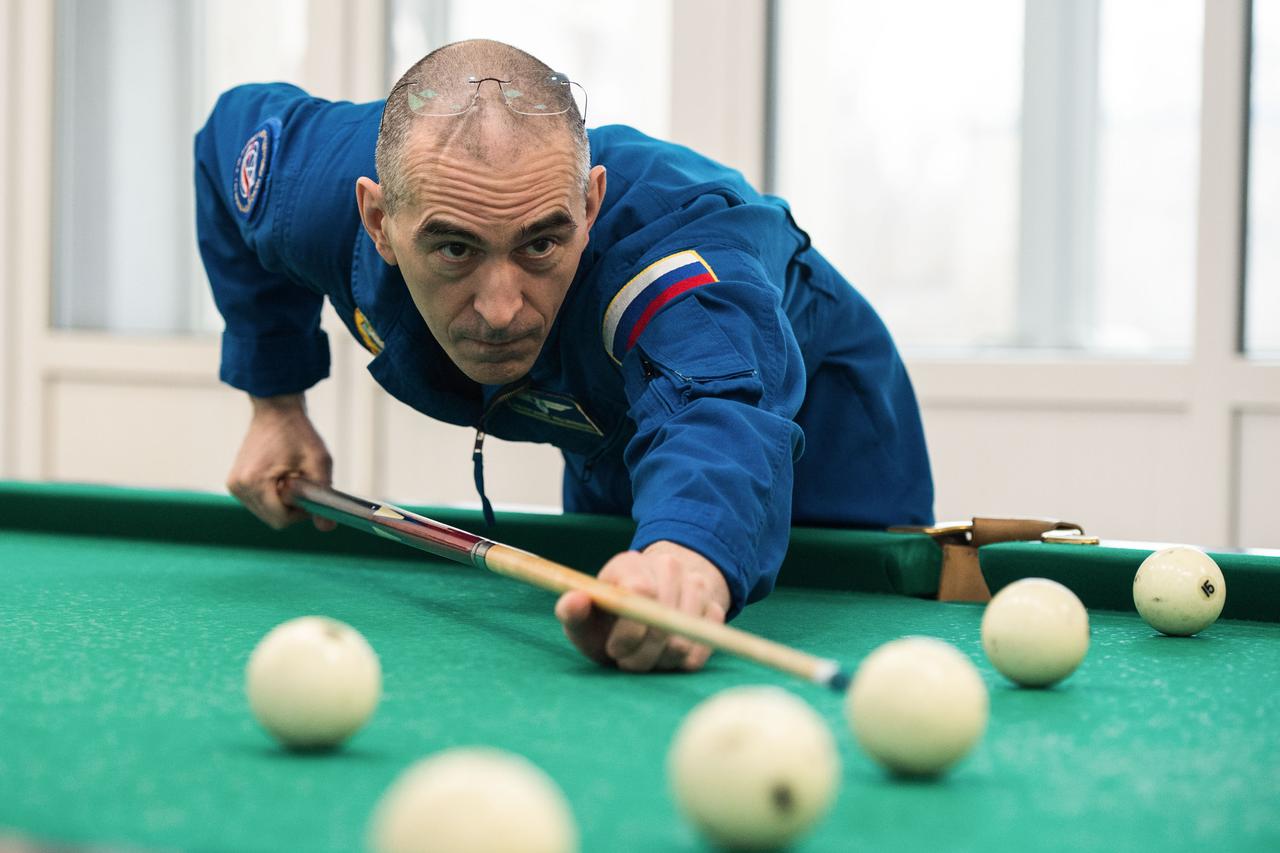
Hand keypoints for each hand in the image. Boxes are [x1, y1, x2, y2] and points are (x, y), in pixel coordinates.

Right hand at [226, 393, 335, 531]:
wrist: (276, 411)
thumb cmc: (298, 434)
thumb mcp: (318, 463)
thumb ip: (323, 497)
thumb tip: (327, 528)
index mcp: (254, 482)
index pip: (281, 520)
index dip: (301, 512)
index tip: (310, 493)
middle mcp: (238, 486)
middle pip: (273, 519)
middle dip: (291, 507)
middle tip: (302, 482)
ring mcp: (234, 485)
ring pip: (266, 513)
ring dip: (282, 502)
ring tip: (289, 475)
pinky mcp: (234, 483)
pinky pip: (259, 503)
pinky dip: (273, 496)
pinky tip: (279, 475)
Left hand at [554, 541, 730, 671]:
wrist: (647, 610)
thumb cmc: (610, 620)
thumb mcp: (586, 619)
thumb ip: (571, 612)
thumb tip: (576, 599)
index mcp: (631, 563)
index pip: (642, 593)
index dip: (629, 631)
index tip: (615, 651)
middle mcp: (668, 566)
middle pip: (665, 621)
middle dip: (642, 655)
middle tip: (627, 663)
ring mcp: (696, 584)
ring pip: (685, 639)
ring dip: (661, 661)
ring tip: (646, 657)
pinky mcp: (715, 608)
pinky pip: (703, 647)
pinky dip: (682, 662)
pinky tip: (666, 656)